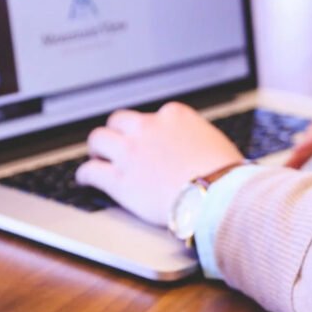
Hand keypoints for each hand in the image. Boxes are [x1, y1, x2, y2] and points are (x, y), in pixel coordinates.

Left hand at [76, 102, 242, 225]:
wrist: (216, 195)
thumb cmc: (225, 174)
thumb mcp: (216, 144)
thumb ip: (198, 141)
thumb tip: (201, 151)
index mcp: (174, 116)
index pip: (154, 116)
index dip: (149, 130)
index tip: (148, 139)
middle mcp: (148, 128)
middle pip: (120, 120)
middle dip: (117, 132)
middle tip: (117, 143)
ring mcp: (131, 153)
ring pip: (99, 139)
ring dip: (97, 148)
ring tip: (97, 156)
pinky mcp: (119, 180)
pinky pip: (91, 171)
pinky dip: (85, 175)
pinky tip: (85, 179)